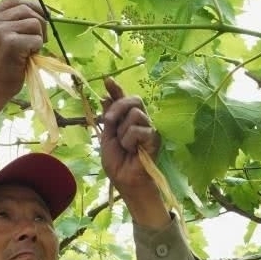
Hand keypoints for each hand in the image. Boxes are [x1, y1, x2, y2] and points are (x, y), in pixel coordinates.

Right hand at [0, 0, 46, 101]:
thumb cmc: (1, 64)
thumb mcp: (0, 37)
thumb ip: (11, 22)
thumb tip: (38, 10)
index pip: (14, 0)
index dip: (32, 5)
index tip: (41, 17)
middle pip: (26, 8)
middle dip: (40, 22)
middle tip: (40, 40)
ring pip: (34, 22)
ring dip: (38, 37)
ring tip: (30, 50)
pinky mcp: (10, 42)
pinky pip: (36, 38)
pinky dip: (37, 49)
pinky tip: (27, 57)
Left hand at [100, 78, 160, 197]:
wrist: (125, 180)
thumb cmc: (117, 162)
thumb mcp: (107, 136)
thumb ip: (109, 117)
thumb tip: (106, 96)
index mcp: (127, 119)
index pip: (123, 99)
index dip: (116, 88)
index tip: (107, 79)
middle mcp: (140, 120)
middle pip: (133, 99)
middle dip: (118, 107)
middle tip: (109, 122)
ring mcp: (148, 128)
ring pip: (135, 113)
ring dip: (123, 131)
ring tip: (125, 146)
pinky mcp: (154, 137)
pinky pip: (138, 129)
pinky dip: (129, 141)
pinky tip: (132, 151)